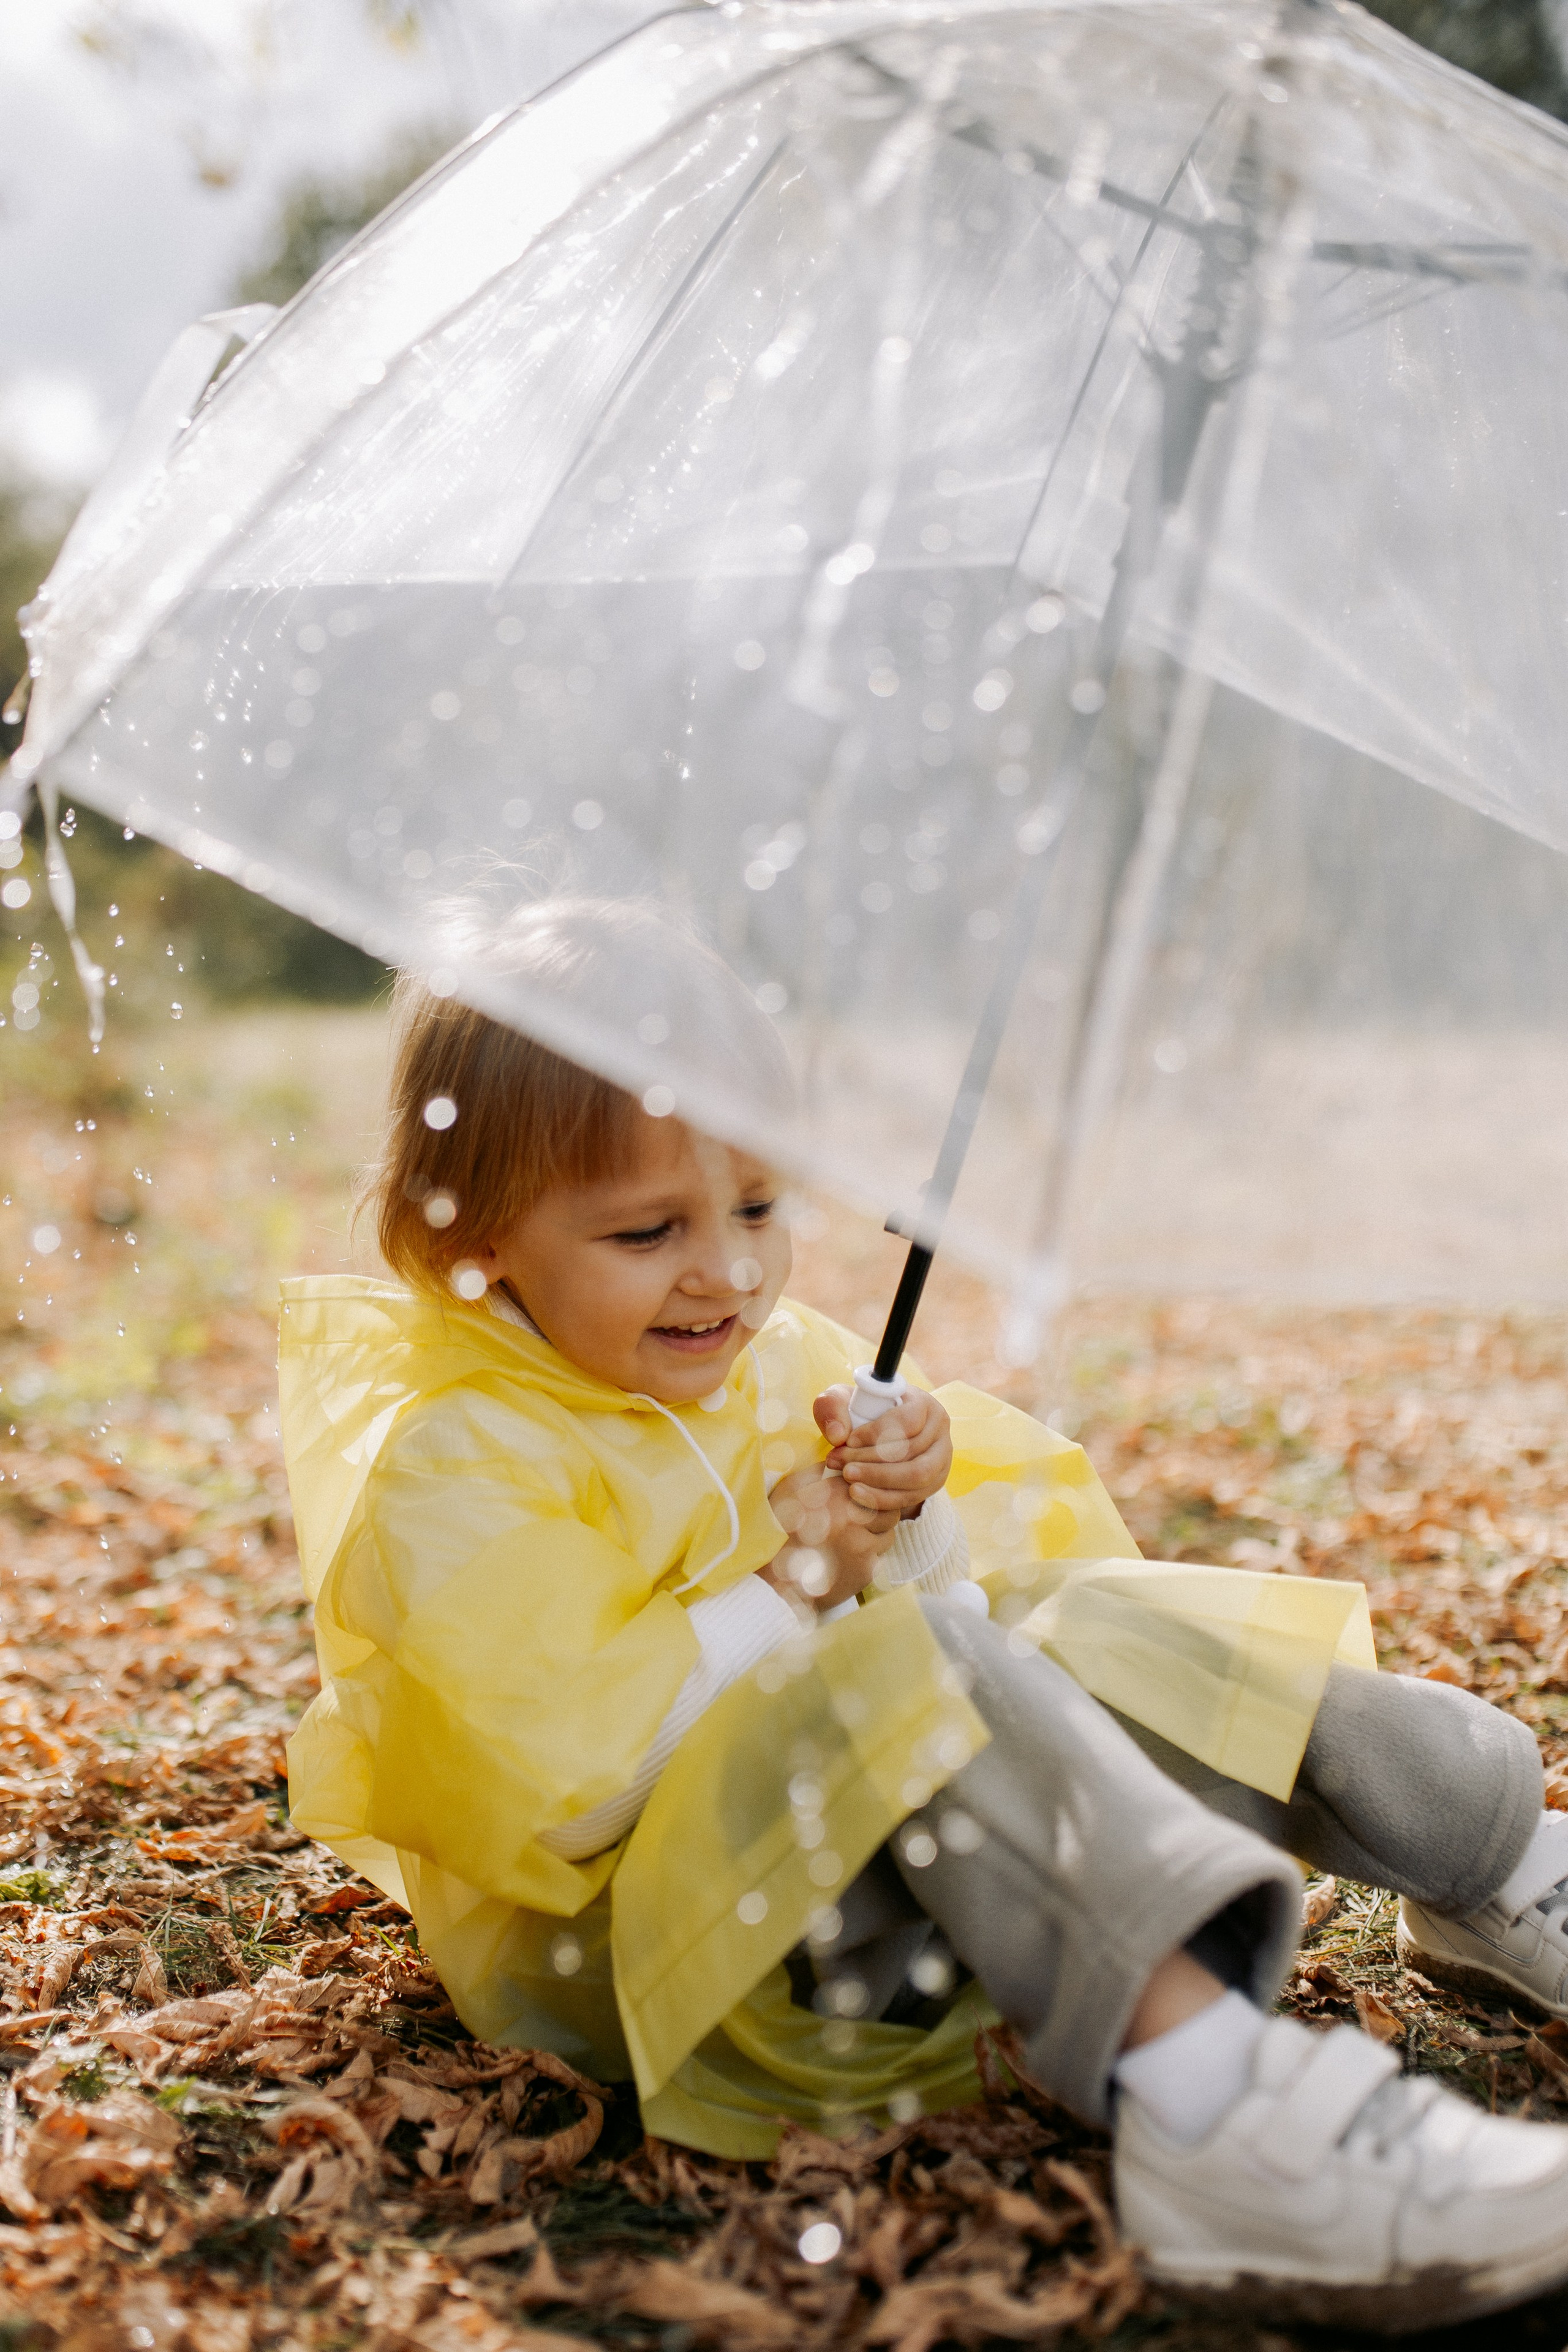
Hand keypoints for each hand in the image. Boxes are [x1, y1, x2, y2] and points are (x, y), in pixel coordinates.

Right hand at [760, 1459, 900, 1612]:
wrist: (773, 1583)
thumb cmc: (779, 1533)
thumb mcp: (790, 1491)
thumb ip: (818, 1472)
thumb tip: (842, 1463)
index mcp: (834, 1493)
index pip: (871, 1480)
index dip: (866, 1486)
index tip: (859, 1493)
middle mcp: (852, 1517)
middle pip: (887, 1504)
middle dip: (876, 1508)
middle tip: (861, 1514)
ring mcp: (862, 1545)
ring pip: (888, 1530)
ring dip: (876, 1531)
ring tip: (854, 1535)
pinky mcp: (867, 1570)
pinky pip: (880, 1554)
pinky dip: (869, 1553)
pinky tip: (849, 1555)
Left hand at [815, 1384, 952, 1520]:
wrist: (880, 1436)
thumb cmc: (862, 1414)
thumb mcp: (845, 1401)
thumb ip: (833, 1406)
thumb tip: (838, 1434)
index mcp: (924, 1403)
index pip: (907, 1420)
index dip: (876, 1433)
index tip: (848, 1441)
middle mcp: (939, 1430)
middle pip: (912, 1451)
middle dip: (872, 1461)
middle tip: (842, 1466)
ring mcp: (941, 1459)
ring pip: (917, 1477)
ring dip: (879, 1482)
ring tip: (849, 1481)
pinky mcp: (935, 1482)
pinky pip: (913, 1496)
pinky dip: (884, 1498)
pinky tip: (860, 1495)